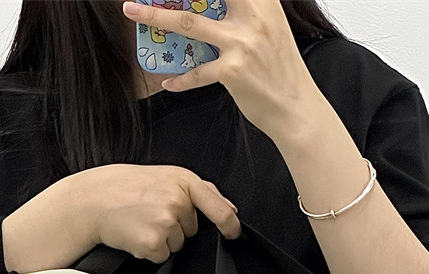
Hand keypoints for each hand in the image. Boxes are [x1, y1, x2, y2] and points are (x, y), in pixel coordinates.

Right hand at [74, 163, 239, 262]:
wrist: (93, 200)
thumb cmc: (126, 188)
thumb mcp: (164, 177)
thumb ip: (199, 191)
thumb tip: (229, 209)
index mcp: (183, 180)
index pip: (218, 207)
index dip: (230, 225)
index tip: (234, 234)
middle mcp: (177, 200)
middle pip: (192, 230)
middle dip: (176, 226)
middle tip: (149, 213)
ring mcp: (166, 222)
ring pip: (178, 245)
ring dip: (162, 239)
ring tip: (140, 222)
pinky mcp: (154, 242)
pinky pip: (162, 256)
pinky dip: (149, 250)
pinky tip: (135, 234)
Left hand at [122, 0, 320, 141]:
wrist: (296, 108)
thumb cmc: (281, 69)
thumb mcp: (270, 28)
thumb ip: (247, 11)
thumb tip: (216, 5)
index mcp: (263, 1)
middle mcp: (253, 15)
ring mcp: (241, 43)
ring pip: (188, 23)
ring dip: (155, 17)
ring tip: (132, 11)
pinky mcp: (232, 71)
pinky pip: (196, 72)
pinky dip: (180, 78)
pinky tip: (169, 81)